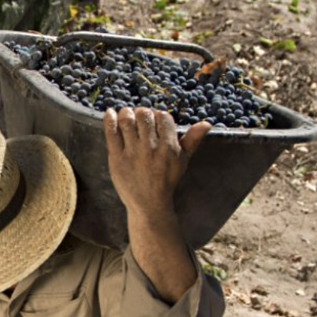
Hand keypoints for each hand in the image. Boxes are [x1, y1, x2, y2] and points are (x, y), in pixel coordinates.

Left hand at [103, 107, 210, 221]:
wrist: (149, 204)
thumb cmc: (167, 180)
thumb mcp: (183, 161)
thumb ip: (193, 140)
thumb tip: (207, 123)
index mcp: (169, 147)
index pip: (163, 117)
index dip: (158, 114)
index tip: (155, 119)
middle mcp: (151, 148)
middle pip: (144, 115)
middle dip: (142, 112)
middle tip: (140, 117)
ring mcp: (132, 153)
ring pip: (127, 121)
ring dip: (126, 113)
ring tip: (127, 115)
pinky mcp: (116, 158)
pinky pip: (111, 133)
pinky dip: (110, 119)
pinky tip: (111, 113)